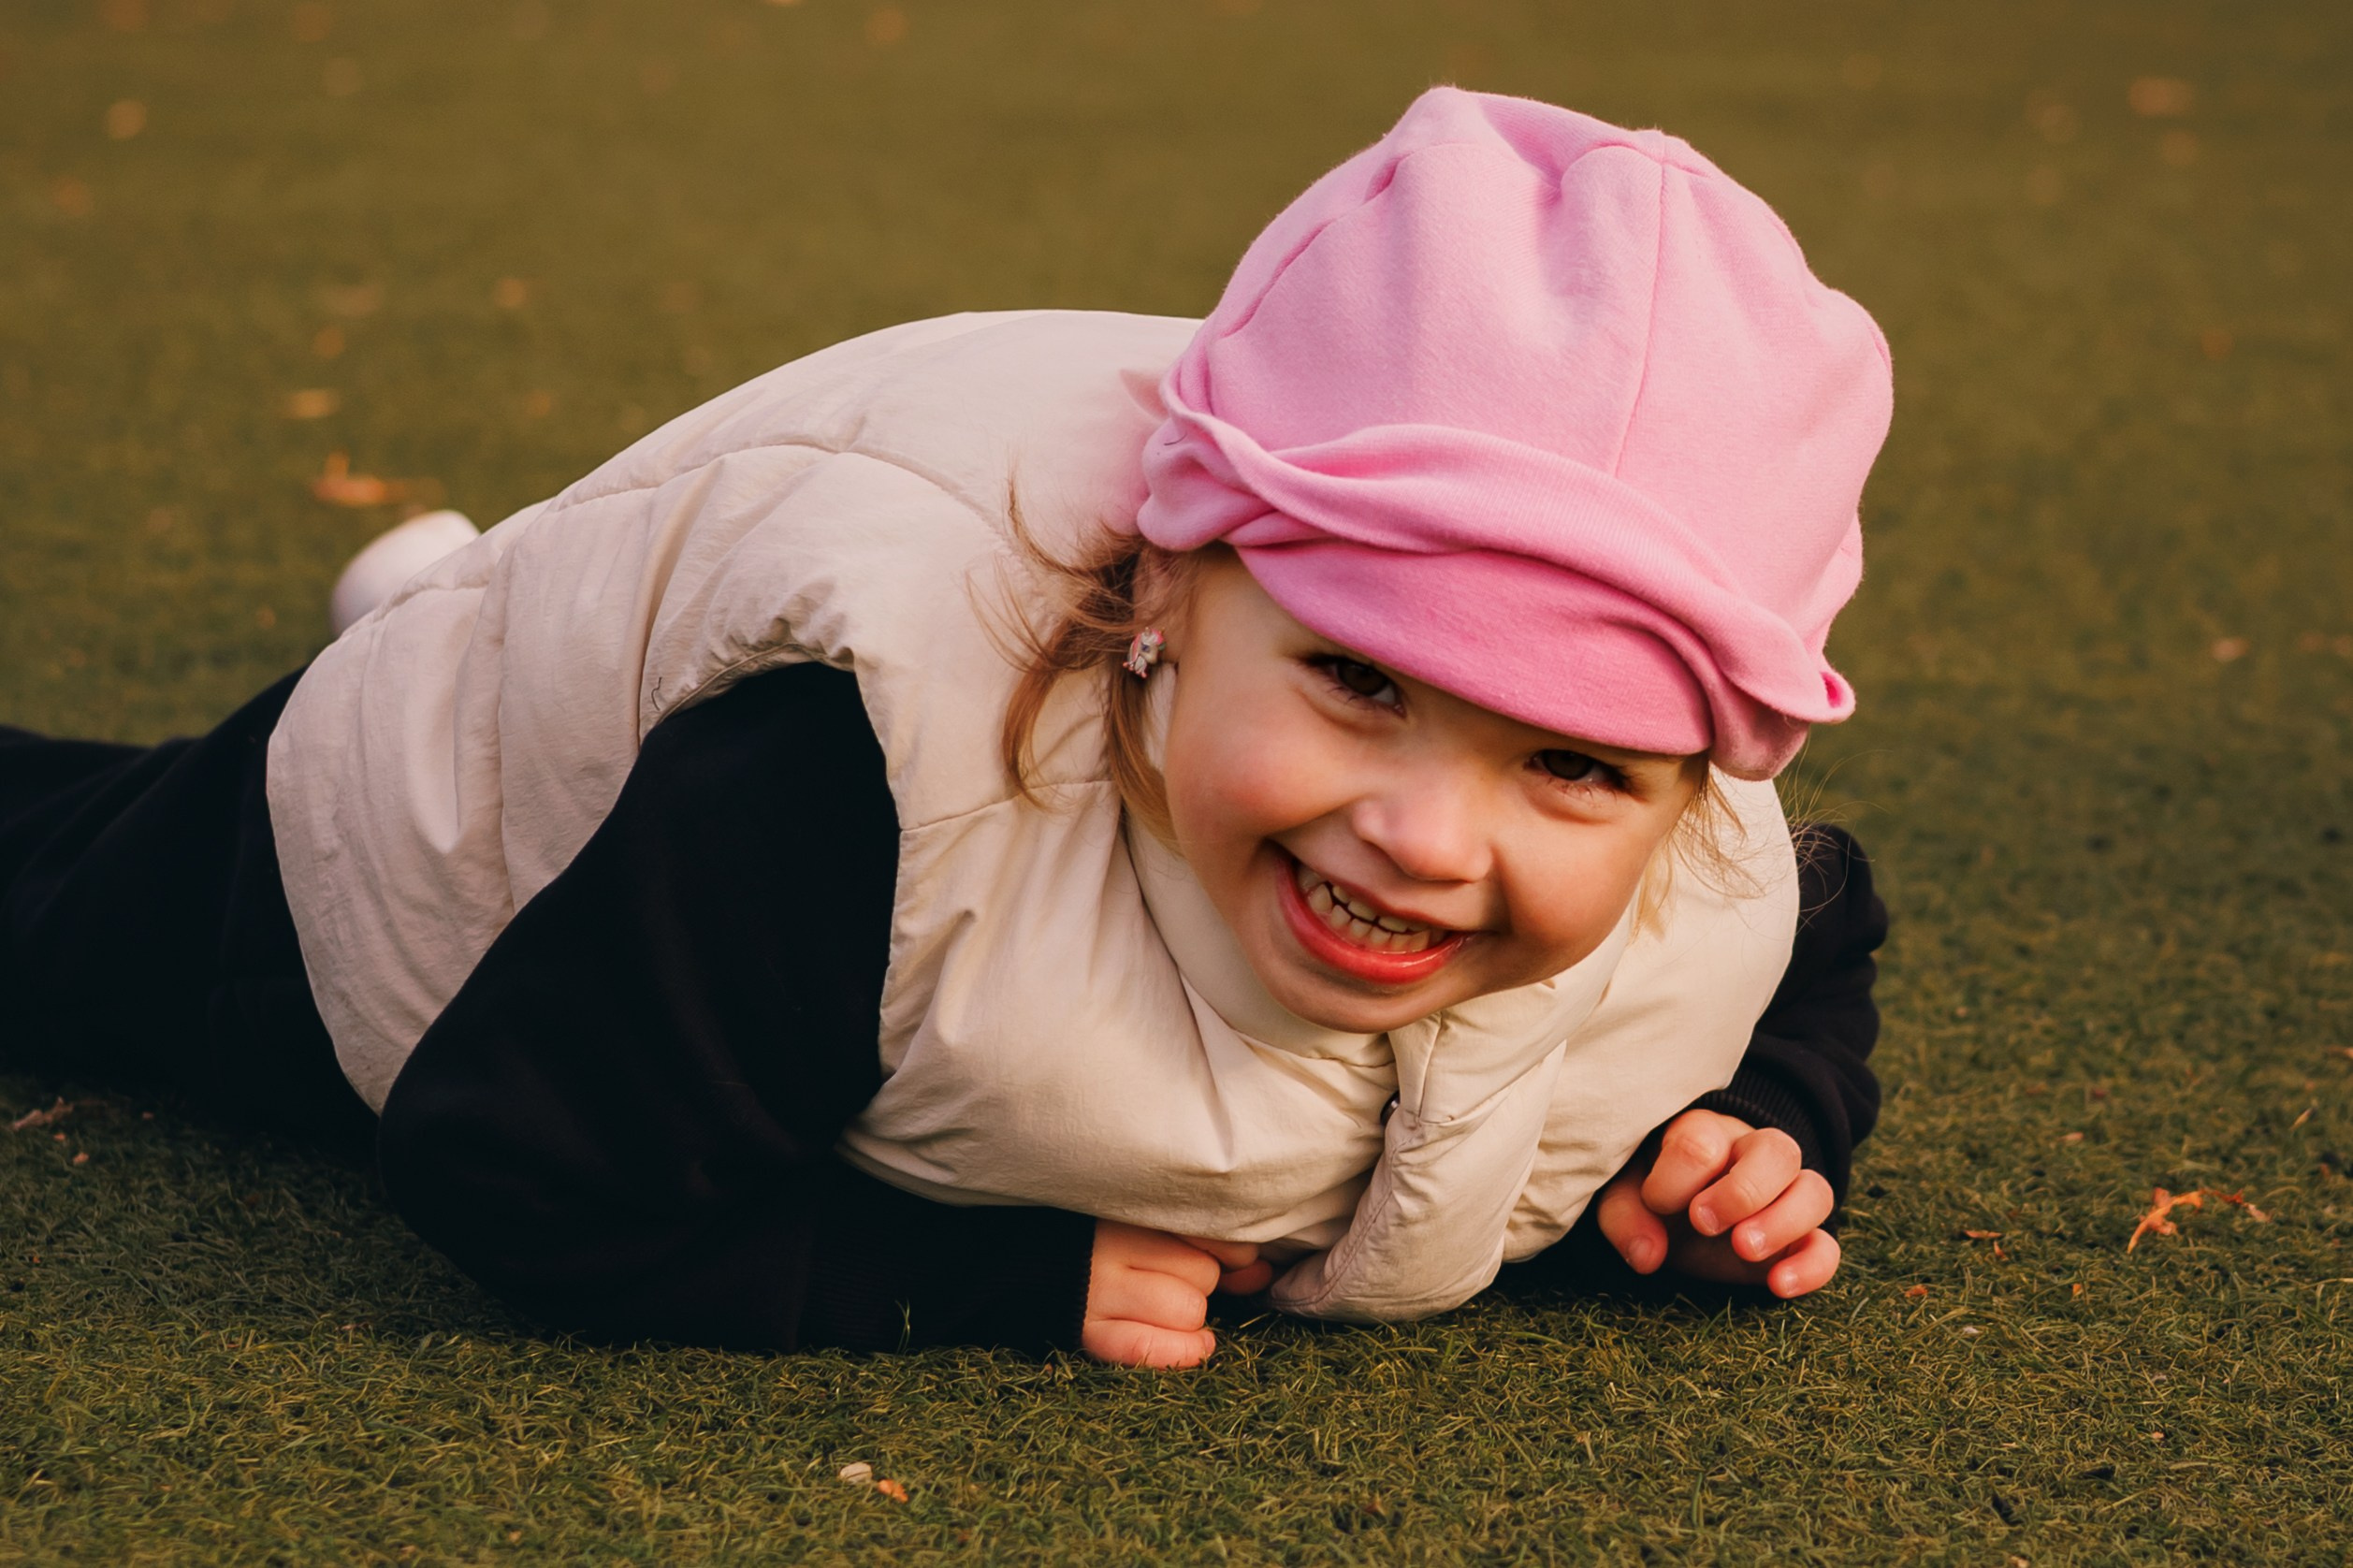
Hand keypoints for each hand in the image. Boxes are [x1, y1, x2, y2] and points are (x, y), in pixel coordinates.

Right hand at [1081, 1220, 1275, 1367]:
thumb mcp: (1149, 1228)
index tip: (1226, 1259)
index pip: (1209, 1232)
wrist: (1027, 1265)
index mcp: (1130, 1208)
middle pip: (1202, 1274)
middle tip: (1177, 1281)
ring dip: (1191, 1318)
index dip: (1230, 1253)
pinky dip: (1182, 1351)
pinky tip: (1197, 1345)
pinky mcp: (1086, 1331)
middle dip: (1202, 1284)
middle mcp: (1112, 1246)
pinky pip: (1148, 1348)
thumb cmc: (1102, 1244)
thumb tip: (1261, 1271)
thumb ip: (1207, 1244)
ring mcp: (1097, 1290)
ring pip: (1187, 1311)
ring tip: (1170, 1310)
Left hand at [1593, 1109, 1840, 1297]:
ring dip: (1783, 1221)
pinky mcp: (1799, 1241)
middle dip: (1743, 1190)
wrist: (1679, 1215)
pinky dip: (1812, 1266)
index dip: (1678, 1175)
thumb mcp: (1626, 1199)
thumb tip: (1646, 1256)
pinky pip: (1827, 1247)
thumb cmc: (1653, 1197)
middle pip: (1778, 1151)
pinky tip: (1779, 1284)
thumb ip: (1626, 1218)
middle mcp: (1753, 1157)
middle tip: (1704, 1222)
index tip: (1656, 1201)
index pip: (1703, 1140)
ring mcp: (1785, 1198)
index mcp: (1704, 1134)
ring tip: (1743, 1249)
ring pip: (1816, 1191)